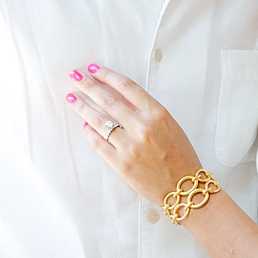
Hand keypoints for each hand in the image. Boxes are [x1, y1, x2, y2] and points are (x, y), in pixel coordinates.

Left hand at [65, 65, 201, 206]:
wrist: (185, 188)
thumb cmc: (180, 156)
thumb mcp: (170, 125)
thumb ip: (146, 111)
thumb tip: (119, 98)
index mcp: (157, 114)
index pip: (126, 86)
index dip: (107, 75)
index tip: (94, 69)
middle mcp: (142, 127)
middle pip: (108, 100)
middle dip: (88, 86)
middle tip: (75, 77)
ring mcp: (129, 146)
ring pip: (99, 121)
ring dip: (83, 107)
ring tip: (72, 98)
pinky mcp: (120, 164)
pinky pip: (98, 144)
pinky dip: (90, 133)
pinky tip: (84, 125)